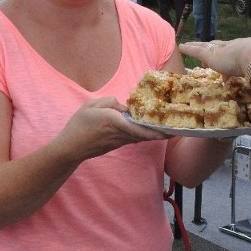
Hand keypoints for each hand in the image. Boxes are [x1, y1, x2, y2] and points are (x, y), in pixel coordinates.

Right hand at [56, 97, 170, 162]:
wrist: (70, 148)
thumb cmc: (79, 125)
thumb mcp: (92, 105)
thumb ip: (110, 102)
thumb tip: (123, 107)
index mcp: (116, 122)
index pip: (141, 127)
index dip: (158, 130)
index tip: (172, 130)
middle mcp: (122, 133)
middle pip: (147, 133)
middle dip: (163, 132)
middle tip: (179, 128)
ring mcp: (121, 140)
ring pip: (142, 136)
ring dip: (156, 133)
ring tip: (170, 128)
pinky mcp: (118, 144)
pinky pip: (135, 137)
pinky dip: (145, 134)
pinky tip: (151, 129)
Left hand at [179, 37, 250, 78]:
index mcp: (246, 49)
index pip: (235, 52)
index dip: (230, 54)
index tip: (228, 57)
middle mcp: (233, 47)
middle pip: (220, 46)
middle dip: (214, 48)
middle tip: (208, 50)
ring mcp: (222, 50)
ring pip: (207, 46)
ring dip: (199, 46)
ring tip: (191, 45)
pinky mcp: (212, 55)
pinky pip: (197, 50)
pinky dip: (190, 48)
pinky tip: (182, 46)